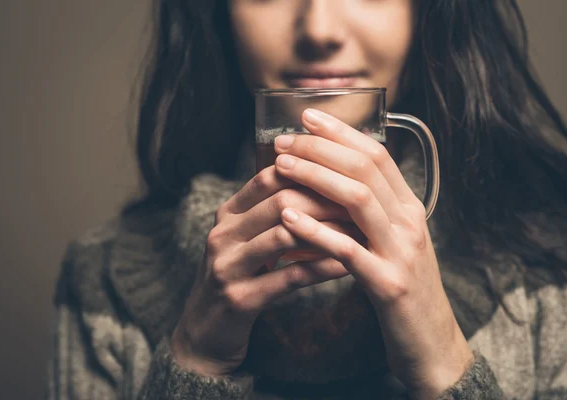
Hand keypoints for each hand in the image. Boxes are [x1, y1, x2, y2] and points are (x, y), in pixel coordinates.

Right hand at [171, 166, 361, 376]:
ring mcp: (228, 266)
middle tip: (361, 203)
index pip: (269, 176)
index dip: (309, 172)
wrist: (205, 332)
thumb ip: (269, 213)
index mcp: (227, 214)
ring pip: (285, 235)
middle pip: (280, 201)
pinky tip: (348, 266)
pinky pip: (291, 276)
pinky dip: (323, 268)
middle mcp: (223, 234)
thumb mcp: (244, 239)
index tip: (345, 177)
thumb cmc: (237, 277)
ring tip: (359, 231)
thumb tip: (320, 183)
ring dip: (328, 232)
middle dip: (325, 201)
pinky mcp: (240, 298)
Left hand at [273, 109, 473, 398]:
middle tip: (283, 140)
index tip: (307, 116)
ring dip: (316, 177)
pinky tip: (288, 218)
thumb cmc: (400, 287)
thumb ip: (372, 211)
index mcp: (410, 208)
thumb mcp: (392, 241)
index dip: (341, 132)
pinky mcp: (388, 285)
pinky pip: (349, 250)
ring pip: (358, 199)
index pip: (377, 154)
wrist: (430, 342)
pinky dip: (317, 231)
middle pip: (365, 168)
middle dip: (321, 148)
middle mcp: (410, 222)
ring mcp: (402, 252)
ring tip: (280, 167)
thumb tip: (333, 180)